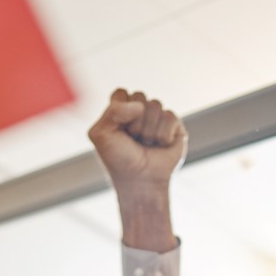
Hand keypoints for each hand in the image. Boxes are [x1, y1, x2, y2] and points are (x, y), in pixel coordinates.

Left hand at [90, 90, 183, 252]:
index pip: (121, 93)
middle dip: (134, 121)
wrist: (140, 181)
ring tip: (146, 144)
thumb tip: (139, 106)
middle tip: (133, 139)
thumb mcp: (101, 135)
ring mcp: (157, 117)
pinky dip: (163, 135)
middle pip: (139, 96)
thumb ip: (112, 111)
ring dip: (148, 130)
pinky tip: (160, 146)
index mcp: (120, 110)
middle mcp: (139, 111)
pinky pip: (170, 116)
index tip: (118, 130)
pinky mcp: (175, 125)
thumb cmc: (119, 160)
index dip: (119, 110)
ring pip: (155, 105)